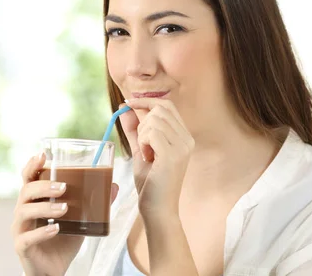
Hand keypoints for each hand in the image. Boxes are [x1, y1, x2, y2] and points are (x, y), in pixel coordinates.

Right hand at [11, 152, 119, 275]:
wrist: (53, 270)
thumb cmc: (63, 240)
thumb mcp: (80, 220)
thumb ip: (94, 204)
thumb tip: (114, 186)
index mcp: (35, 200)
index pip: (28, 177)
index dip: (33, 165)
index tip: (43, 154)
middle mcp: (23, 211)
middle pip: (25, 191)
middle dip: (44, 186)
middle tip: (63, 187)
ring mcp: (20, 229)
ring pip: (24, 211)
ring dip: (45, 207)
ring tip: (65, 208)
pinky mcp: (22, 247)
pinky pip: (27, 237)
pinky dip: (42, 232)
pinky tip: (56, 229)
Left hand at [119, 98, 194, 216]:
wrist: (158, 210)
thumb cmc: (150, 183)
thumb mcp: (141, 150)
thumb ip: (134, 129)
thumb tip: (125, 107)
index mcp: (183, 136)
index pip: (167, 105)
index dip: (146, 100)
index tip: (128, 103)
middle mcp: (187, 139)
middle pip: (160, 109)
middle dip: (142, 121)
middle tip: (141, 143)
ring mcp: (182, 147)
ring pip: (154, 120)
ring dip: (142, 134)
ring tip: (146, 154)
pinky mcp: (173, 155)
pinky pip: (152, 133)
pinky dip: (143, 142)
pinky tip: (147, 157)